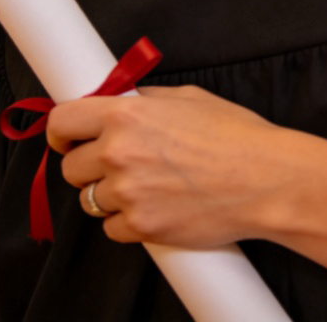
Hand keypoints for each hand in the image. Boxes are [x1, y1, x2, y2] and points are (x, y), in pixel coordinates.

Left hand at [49, 87, 286, 247]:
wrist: (265, 178)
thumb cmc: (235, 135)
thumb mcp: (189, 98)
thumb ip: (146, 100)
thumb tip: (120, 100)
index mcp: (127, 115)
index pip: (62, 121)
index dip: (61, 131)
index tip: (68, 138)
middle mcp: (120, 153)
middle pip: (71, 167)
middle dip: (89, 166)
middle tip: (117, 164)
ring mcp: (129, 193)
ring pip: (90, 200)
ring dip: (109, 195)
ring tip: (145, 186)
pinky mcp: (142, 228)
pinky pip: (112, 229)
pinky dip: (128, 222)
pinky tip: (156, 206)